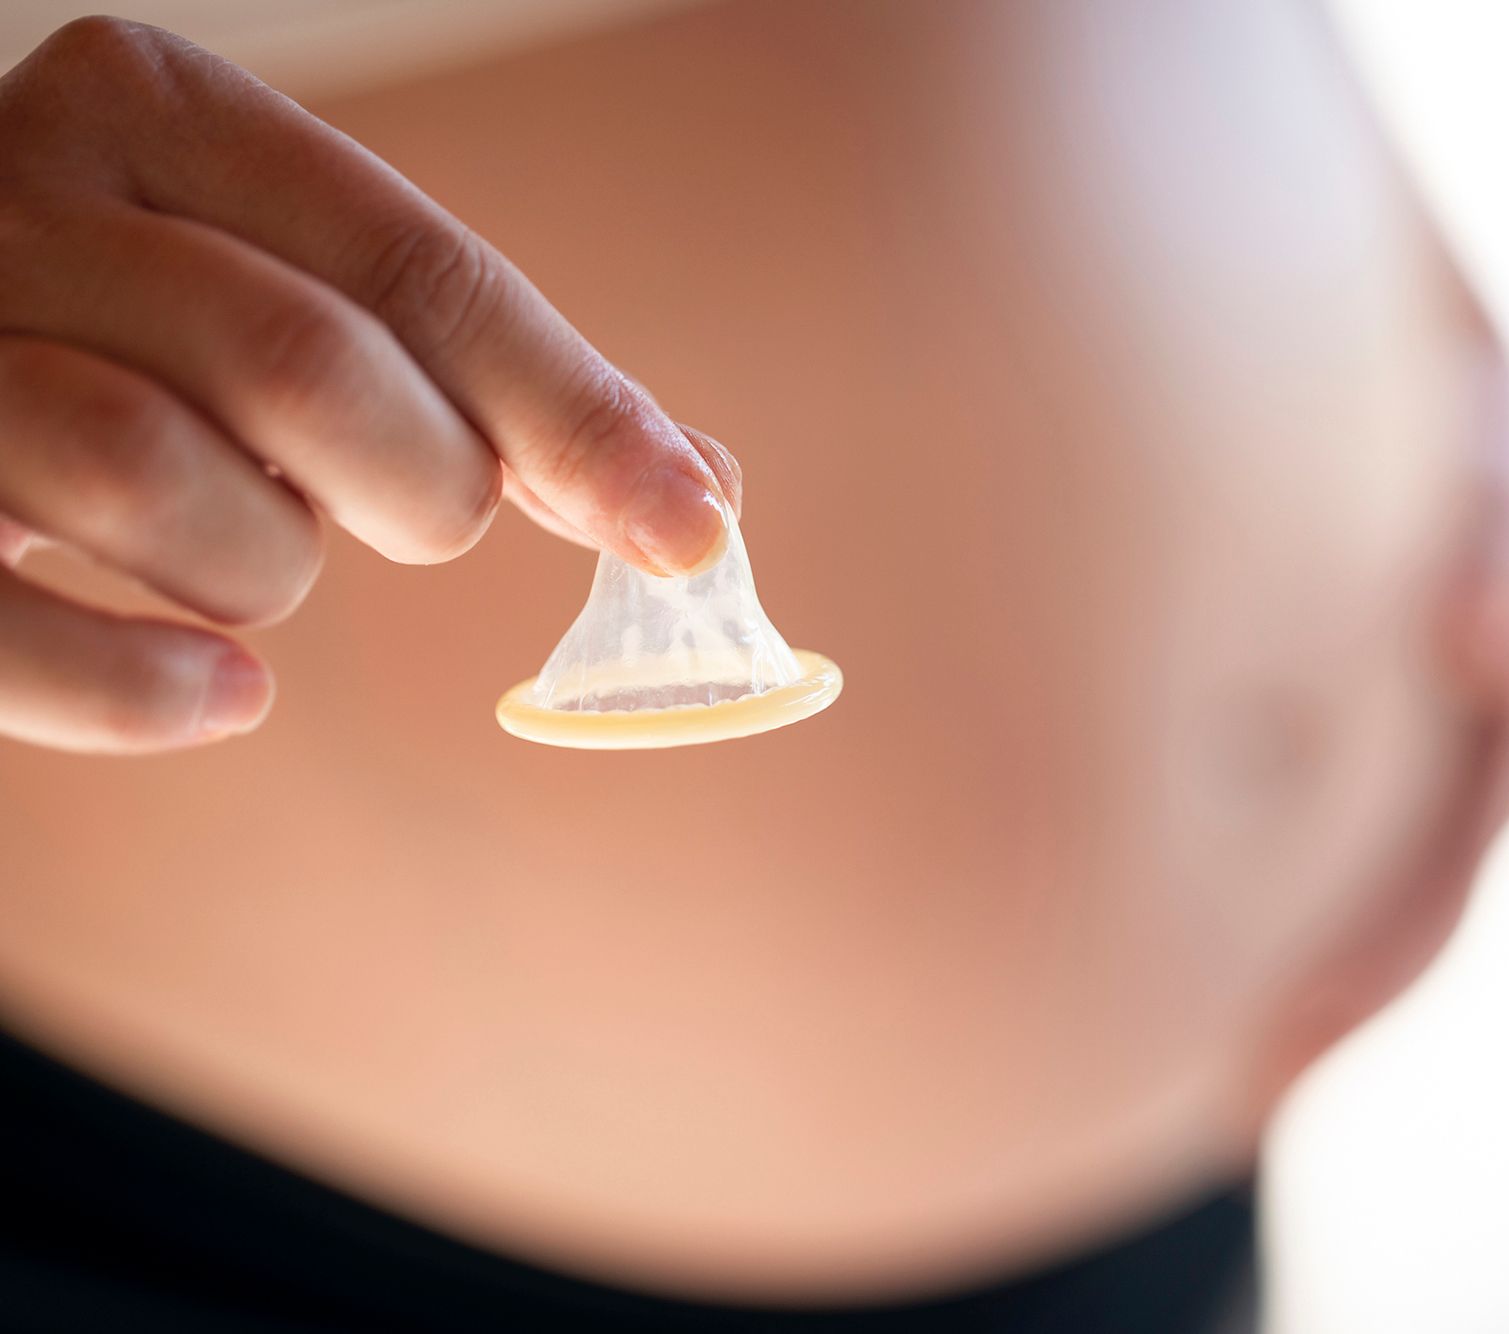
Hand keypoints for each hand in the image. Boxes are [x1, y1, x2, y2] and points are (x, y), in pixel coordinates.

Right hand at [0, 18, 742, 753]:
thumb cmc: (134, 342)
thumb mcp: (297, 301)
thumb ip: (484, 380)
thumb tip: (702, 497)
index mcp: (156, 112)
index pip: (420, 269)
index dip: (573, 411)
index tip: (691, 526)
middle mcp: (21, 199)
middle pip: (305, 366)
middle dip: (417, 485)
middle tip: (416, 510)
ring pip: (159, 479)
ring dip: (265, 566)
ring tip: (253, 552)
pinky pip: (19, 634)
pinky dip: (148, 690)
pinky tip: (226, 694)